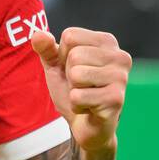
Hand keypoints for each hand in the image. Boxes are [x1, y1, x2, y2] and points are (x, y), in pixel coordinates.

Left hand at [30, 28, 130, 154]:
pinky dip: (76, 106)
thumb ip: (45, 48)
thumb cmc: (73, 90)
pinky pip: (78, 97)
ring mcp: (121, 78)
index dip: (63, 56)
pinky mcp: (116, 99)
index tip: (74, 69)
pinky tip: (89, 109)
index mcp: (107, 41)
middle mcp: (120, 56)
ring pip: (76, 75)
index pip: (70, 36)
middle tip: (81, 86)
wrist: (84, 125)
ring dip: (73, 90)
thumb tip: (37, 34)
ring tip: (85, 95)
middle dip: (69, 75)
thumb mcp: (55, 66)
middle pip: (74, 56)